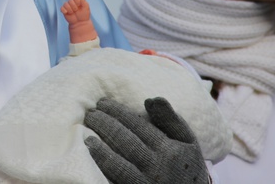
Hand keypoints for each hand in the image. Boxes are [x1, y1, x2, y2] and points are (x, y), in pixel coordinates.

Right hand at [61, 0, 97, 43]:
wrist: (80, 23)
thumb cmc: (84, 15)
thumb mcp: (86, 8)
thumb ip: (84, 2)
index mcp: (78, 0)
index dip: (77, 1)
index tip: (79, 5)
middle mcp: (72, 2)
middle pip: (70, 0)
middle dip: (74, 7)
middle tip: (76, 11)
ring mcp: (68, 6)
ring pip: (65, 4)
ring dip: (70, 9)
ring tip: (72, 13)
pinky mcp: (64, 10)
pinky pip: (61, 8)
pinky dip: (63, 10)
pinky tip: (66, 13)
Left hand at [84, 97, 208, 183]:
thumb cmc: (187, 164)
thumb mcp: (187, 141)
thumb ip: (171, 119)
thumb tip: (150, 99)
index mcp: (168, 149)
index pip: (137, 124)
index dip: (117, 111)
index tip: (102, 102)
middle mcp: (156, 167)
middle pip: (124, 141)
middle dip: (104, 125)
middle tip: (89, 114)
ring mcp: (145, 183)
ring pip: (117, 164)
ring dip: (99, 148)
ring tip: (86, 135)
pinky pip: (116, 181)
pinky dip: (103, 169)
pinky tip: (92, 159)